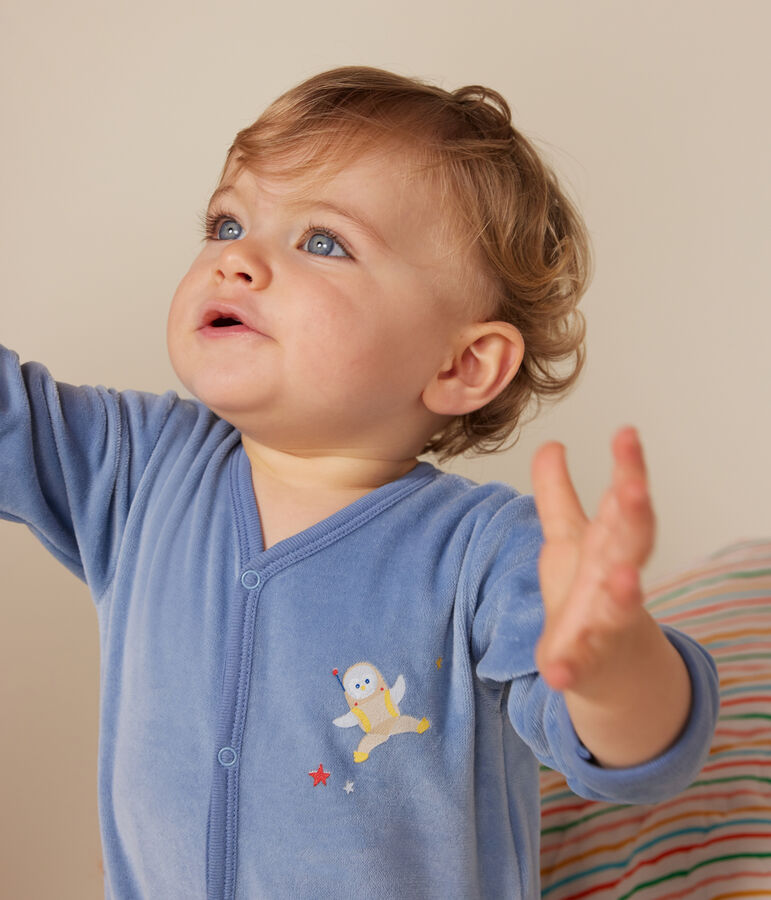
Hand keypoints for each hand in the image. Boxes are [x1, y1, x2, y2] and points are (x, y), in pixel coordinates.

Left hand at [531, 426, 655, 694]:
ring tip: (624, 577)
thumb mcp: (567, 536)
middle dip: (634, 516)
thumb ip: (556, 492)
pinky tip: (558, 674)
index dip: (628, 466)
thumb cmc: (587, 588)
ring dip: (625, 592)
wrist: (606, 663)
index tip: (626, 431)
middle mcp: (616, 578)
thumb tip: (552, 443)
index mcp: (610, 545)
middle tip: (633, 487)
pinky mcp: (586, 662)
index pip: (624, 500)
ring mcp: (606, 622)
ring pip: (621, 605)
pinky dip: (571, 670)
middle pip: (633, 543)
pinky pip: (581, 666)